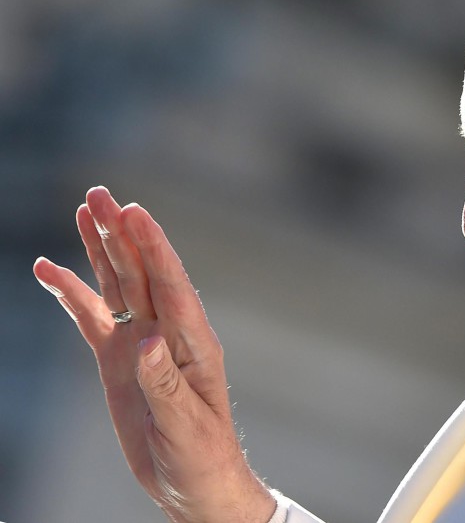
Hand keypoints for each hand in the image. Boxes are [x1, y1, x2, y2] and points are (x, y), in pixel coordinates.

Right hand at [34, 187, 276, 522]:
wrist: (194, 483)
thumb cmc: (202, 457)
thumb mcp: (186, 426)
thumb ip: (166, 383)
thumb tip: (150, 341)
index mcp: (194, 343)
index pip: (172, 286)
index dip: (154, 248)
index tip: (135, 213)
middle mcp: (168, 332)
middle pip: (142, 273)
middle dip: (122, 234)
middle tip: (100, 194)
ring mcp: (141, 342)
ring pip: (118, 284)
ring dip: (101, 248)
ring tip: (85, 209)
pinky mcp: (119, 359)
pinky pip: (91, 317)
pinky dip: (71, 293)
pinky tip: (49, 269)